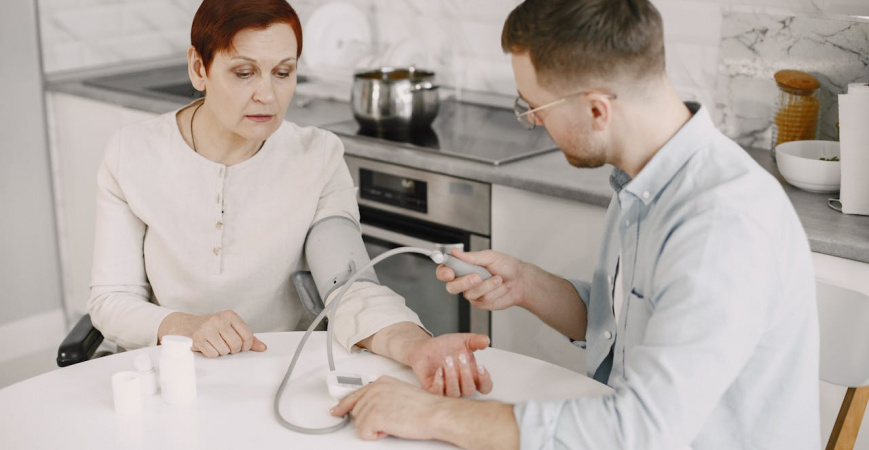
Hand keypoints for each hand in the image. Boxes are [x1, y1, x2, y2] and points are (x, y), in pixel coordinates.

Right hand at [158, 310, 266, 357]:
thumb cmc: (211, 327)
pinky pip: (213, 354)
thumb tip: (262, 347)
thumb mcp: (230, 328)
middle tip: (225, 345)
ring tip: (214, 344)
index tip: (241, 346)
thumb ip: (247, 337)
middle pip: (236, 345)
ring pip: (224, 351)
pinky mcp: (197, 338)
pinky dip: (211, 354)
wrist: (185, 325)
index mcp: (230, 315)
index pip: (248, 336)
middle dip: (232, 350)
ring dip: (220, 352)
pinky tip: (207, 347)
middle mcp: (219, 319)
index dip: (246, 346)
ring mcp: (207, 328)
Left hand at [330, 376, 449, 440]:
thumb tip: (373, 408)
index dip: (344, 405)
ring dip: (375, 428)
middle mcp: (375, 389)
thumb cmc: (425, 407)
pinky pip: (364, 433)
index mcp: (381, 382)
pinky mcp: (374, 416)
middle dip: (369, 420)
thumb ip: (383, 397)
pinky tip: (390, 428)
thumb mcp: (400, 394)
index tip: (337, 410)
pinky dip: (376, 435)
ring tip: (394, 423)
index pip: (355, 394)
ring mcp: (373, 401)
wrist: (436, 413)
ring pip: (360, 424)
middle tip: (388, 421)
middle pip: (357, 411)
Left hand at [406, 333, 492, 396]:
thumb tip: (486, 341)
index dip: (485, 380)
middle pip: (470, 390)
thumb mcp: (463, 340)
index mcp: (472, 376)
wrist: (426, 347)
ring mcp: (447, 389)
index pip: (485, 387)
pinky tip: (439, 370)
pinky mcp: (433, 390)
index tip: (481, 367)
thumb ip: (476, 341)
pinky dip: (440, 381)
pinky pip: (438, 392)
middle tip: (461, 357)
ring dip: (452, 376)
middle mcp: (461, 385)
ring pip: (454, 393)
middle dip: (466, 374)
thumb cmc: (445, 347)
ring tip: (448, 360)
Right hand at [436, 248, 525, 310]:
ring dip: (487, 285)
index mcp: (463, 267)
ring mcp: (472, 293)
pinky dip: (494, 292)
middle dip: (465, 282)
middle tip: (478, 276)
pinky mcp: (480, 303)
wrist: (521, 281)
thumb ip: (471, 257)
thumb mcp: (490, 256)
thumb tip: (455, 252)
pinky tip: (500, 287)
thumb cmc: (507, 266)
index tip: (450, 273)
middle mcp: (465, 281)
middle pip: (452, 287)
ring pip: (470, 293)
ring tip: (498, 278)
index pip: (444, 271)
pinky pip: (482, 300)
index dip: (443, 273)